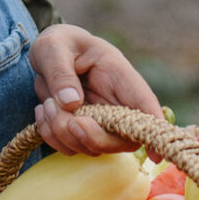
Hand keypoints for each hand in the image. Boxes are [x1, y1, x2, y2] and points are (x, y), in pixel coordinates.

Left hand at [29, 24, 162, 154]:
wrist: (46, 53)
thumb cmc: (57, 44)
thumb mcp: (52, 47)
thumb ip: (60, 72)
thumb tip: (71, 103)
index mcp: (117, 74)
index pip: (145, 104)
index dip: (153, 130)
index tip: (154, 155)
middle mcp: (114, 101)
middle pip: (122, 138)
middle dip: (92, 138)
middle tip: (68, 122)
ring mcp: (99, 119)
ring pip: (92, 146)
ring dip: (63, 133)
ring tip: (47, 104)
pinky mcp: (81, 129)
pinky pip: (70, 146)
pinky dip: (51, 136)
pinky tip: (43, 110)